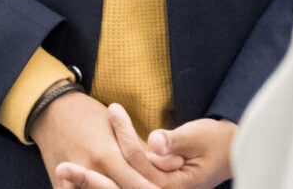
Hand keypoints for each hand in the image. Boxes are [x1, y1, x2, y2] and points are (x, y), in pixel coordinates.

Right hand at [35, 95, 160, 188]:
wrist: (50, 112)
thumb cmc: (88, 115)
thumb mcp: (118, 127)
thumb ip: (146, 150)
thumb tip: (178, 164)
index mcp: (106, 155)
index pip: (137, 183)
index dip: (154, 188)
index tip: (167, 188)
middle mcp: (89, 171)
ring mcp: (72, 183)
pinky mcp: (60, 188)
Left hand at [52, 104, 235, 188]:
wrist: (230, 154)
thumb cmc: (216, 143)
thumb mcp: (199, 137)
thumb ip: (175, 141)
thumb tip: (153, 142)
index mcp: (172, 187)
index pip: (137, 163)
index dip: (123, 136)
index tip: (112, 110)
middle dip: (89, 180)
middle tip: (63, 166)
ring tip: (62, 175)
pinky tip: (76, 187)